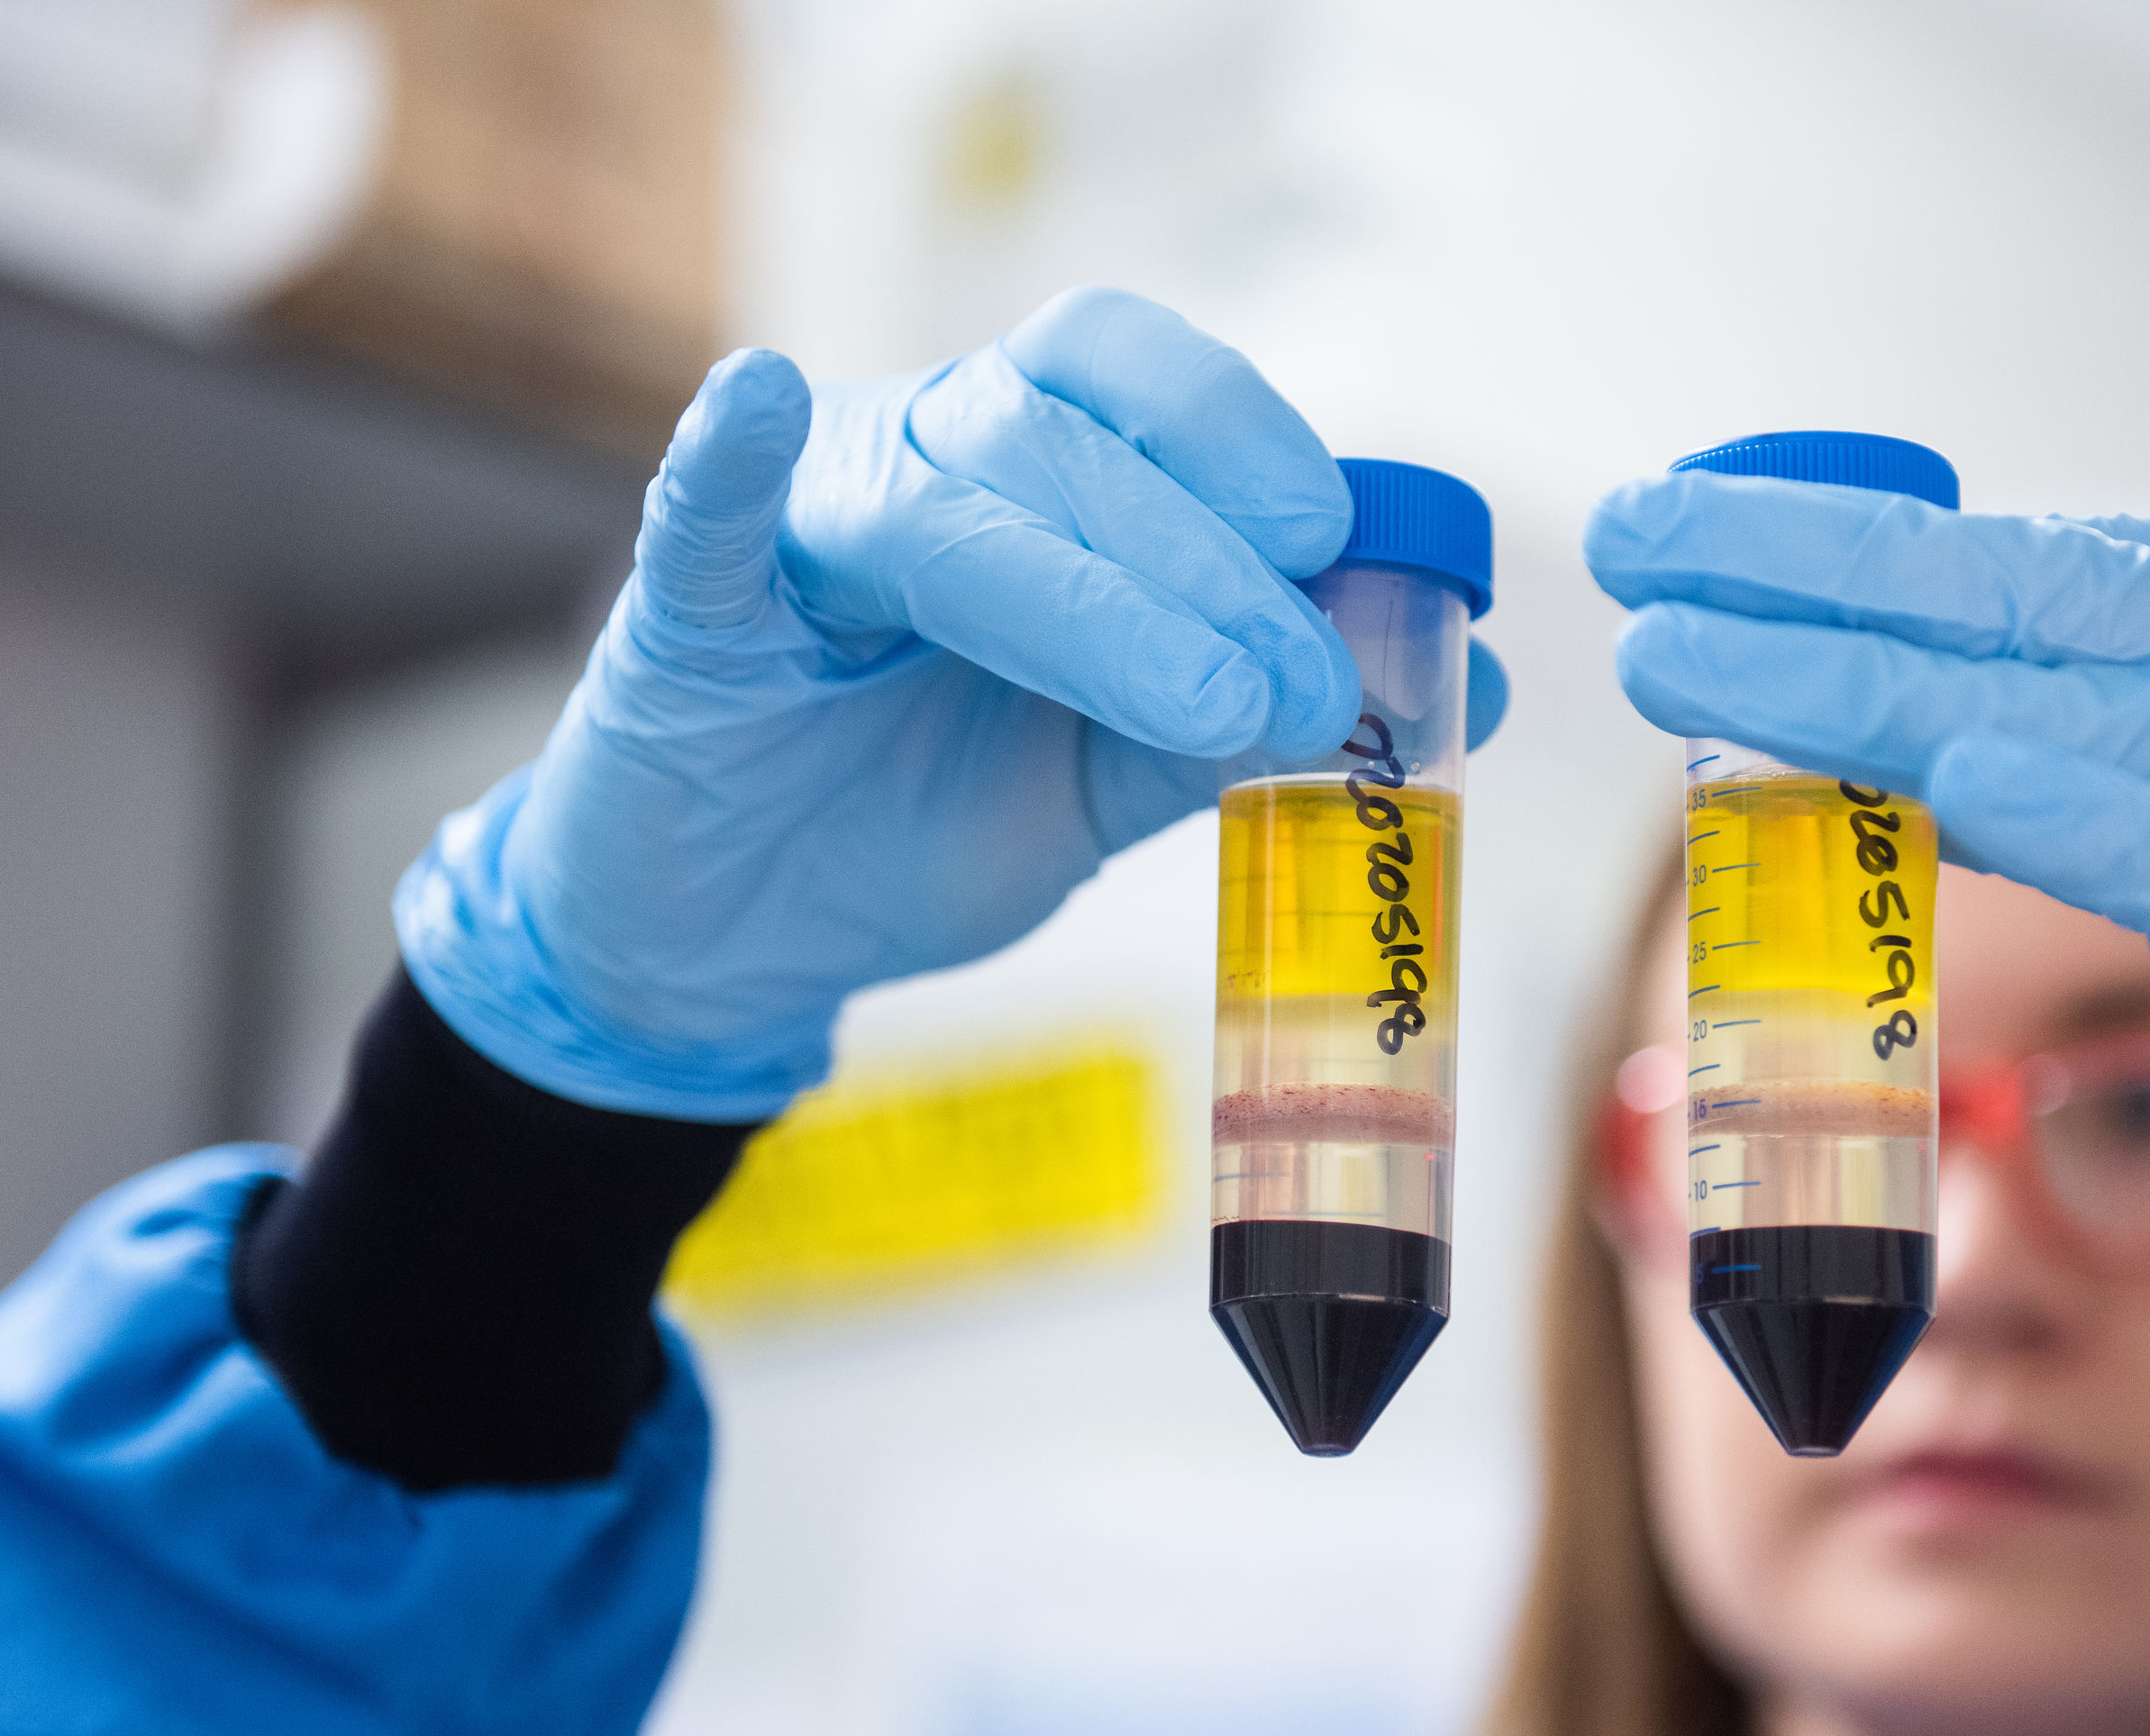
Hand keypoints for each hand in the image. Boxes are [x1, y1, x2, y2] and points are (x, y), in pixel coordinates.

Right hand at [397, 288, 1505, 1123]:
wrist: (744, 937)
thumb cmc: (917, 815)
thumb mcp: (1109, 776)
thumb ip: (1249, 720)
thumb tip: (1461, 682)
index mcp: (1025, 473)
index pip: (1136, 385)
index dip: (1244, 444)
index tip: (1340, 550)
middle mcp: (917, 458)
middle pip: (1064, 440)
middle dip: (1206, 563)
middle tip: (1308, 688)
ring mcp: (801, 528)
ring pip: (945, 502)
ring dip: (1092, 592)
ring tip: (1210, 701)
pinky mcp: (689, 614)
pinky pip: (701, 518)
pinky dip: (729, 463)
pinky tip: (760, 402)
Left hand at [1589, 477, 2149, 1595]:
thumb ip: (2138, 769)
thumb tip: (1941, 745)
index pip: (2039, 562)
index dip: (1856, 550)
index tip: (1708, 533)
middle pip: (2012, 595)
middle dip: (1802, 568)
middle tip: (1637, 533)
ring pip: (2044, 696)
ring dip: (1838, 672)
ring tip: (1671, 643)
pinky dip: (2041, 799)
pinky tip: (1911, 764)